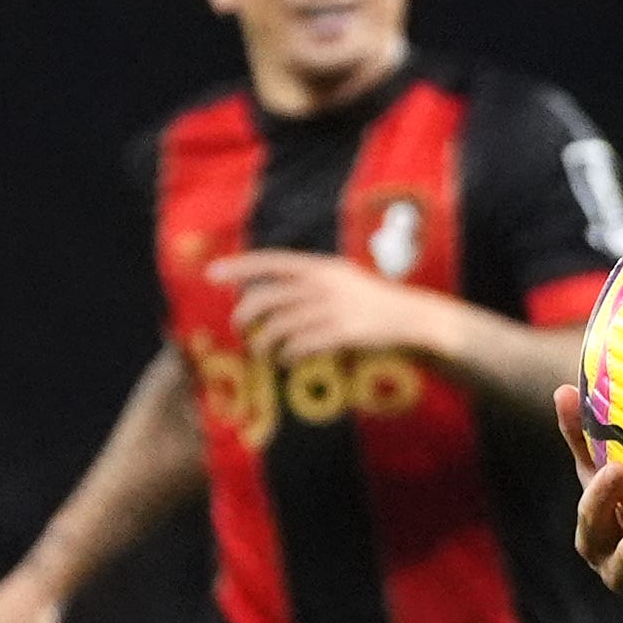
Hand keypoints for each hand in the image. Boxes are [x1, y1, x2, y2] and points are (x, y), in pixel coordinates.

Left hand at [211, 249, 450, 365]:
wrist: (411, 318)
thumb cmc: (373, 301)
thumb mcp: (342, 278)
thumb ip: (310, 281)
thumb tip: (269, 290)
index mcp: (321, 266)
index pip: (271, 262)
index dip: (239, 267)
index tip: (211, 274)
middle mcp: (324, 284)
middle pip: (268, 297)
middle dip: (245, 314)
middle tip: (239, 327)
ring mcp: (333, 309)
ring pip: (280, 326)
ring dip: (265, 342)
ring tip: (263, 350)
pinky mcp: (341, 334)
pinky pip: (300, 346)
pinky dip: (288, 355)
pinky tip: (288, 360)